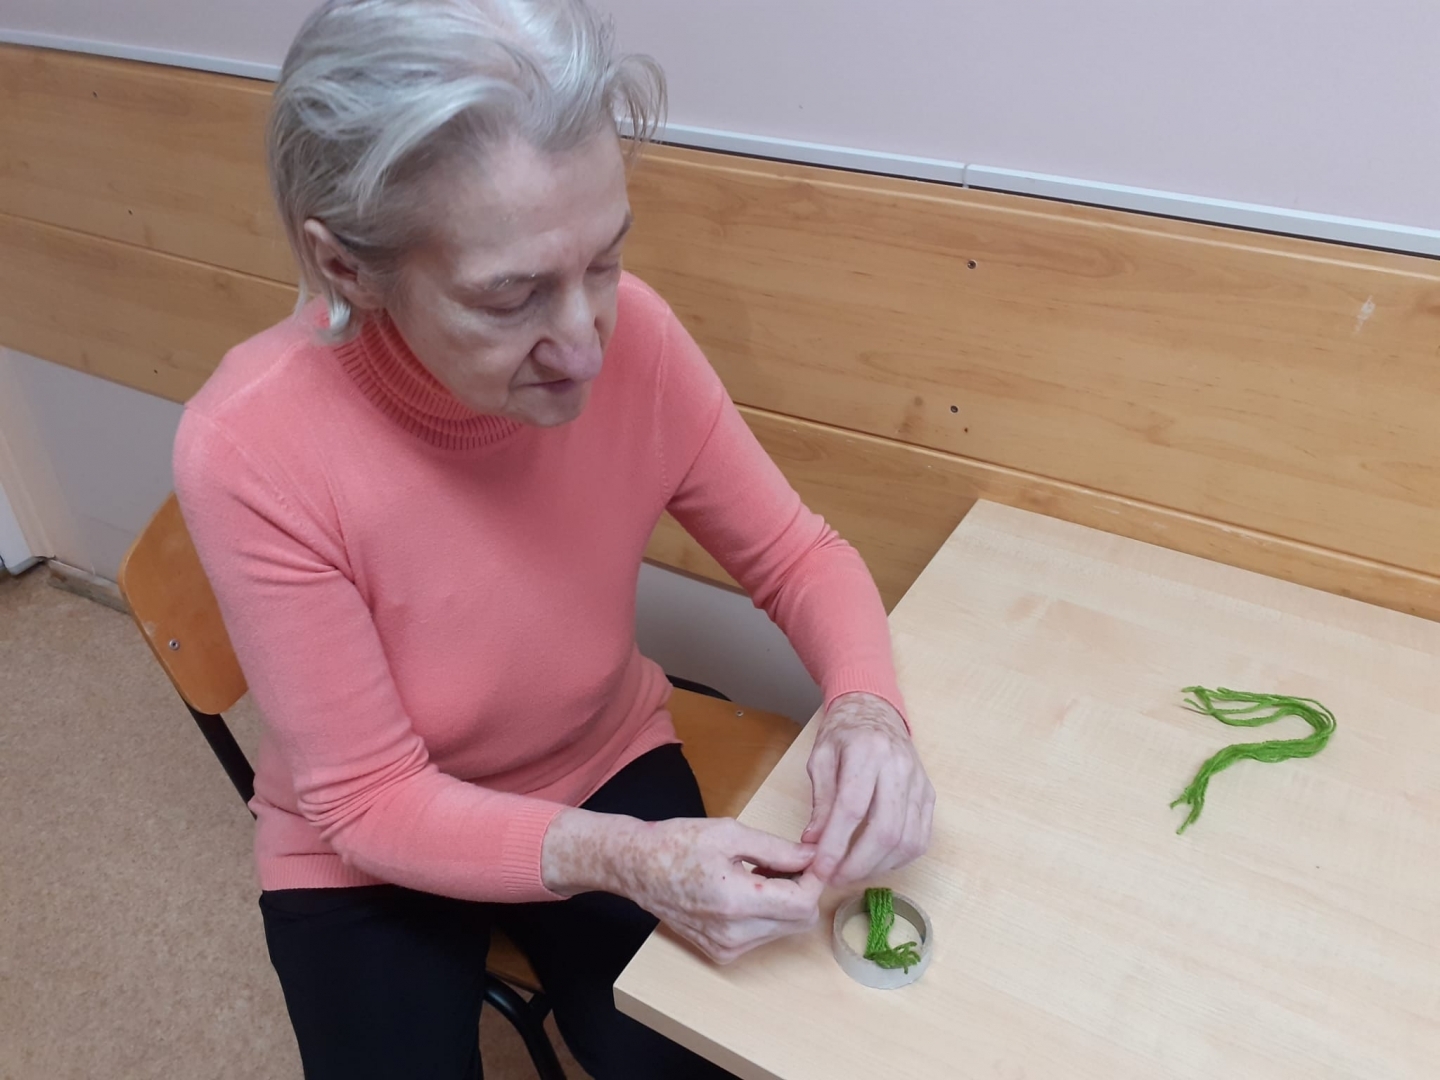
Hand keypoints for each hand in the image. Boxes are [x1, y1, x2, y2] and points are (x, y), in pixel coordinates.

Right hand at [543, 811, 822, 963]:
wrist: (638, 868)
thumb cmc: (678, 843)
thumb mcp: (731, 833)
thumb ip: (778, 849)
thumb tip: (814, 856)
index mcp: (736, 901)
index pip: (802, 903)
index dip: (815, 878)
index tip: (814, 857)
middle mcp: (734, 934)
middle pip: (799, 921)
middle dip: (803, 890)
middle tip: (788, 861)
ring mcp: (727, 948)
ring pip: (784, 930)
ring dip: (786, 902)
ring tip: (762, 872)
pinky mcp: (722, 954)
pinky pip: (764, 936)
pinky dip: (768, 914)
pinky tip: (748, 889)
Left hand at [802, 692, 933, 885]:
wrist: (877, 711)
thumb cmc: (844, 734)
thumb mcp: (820, 758)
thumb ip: (820, 801)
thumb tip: (814, 843)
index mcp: (867, 752)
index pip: (852, 809)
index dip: (835, 845)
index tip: (819, 869)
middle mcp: (899, 767)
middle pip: (886, 830)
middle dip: (858, 864)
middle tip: (834, 878)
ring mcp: (919, 783)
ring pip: (907, 840)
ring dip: (878, 866)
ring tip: (852, 873)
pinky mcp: (929, 795)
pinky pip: (920, 838)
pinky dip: (898, 859)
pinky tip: (876, 862)